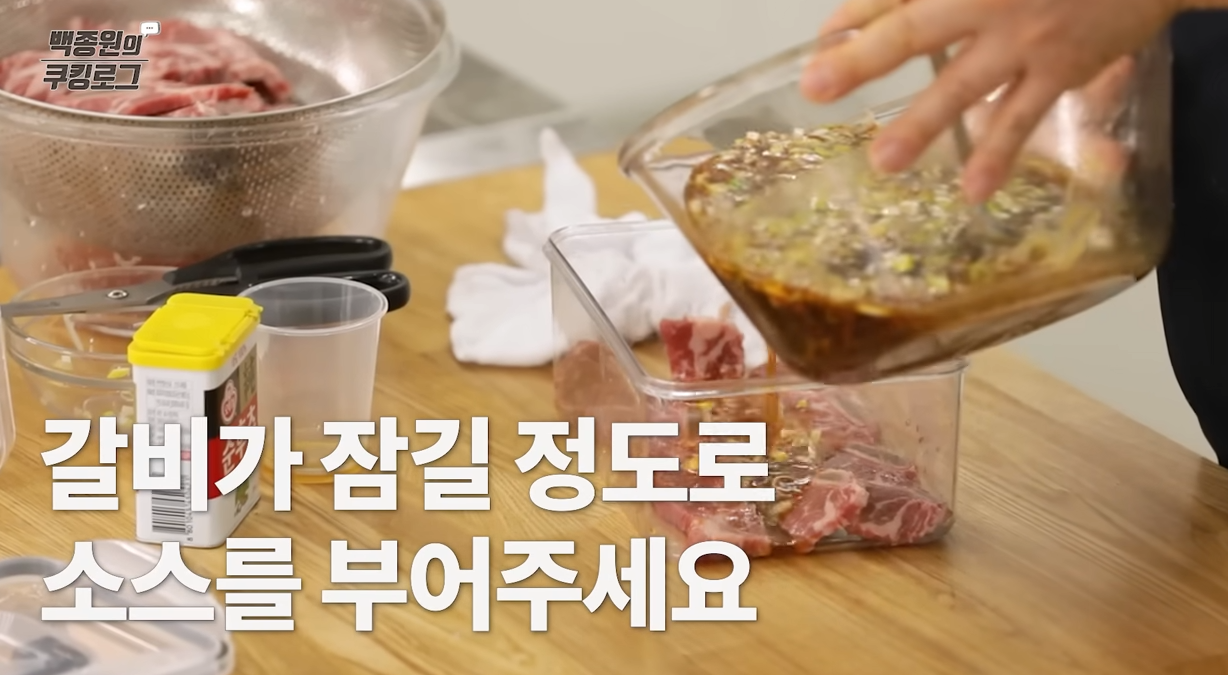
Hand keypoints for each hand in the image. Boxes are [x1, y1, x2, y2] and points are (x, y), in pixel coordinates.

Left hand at [800, 0, 1182, 201]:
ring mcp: (1024, 41)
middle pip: (913, 30)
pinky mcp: (1059, 71)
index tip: (822, 42)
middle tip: (815, 87)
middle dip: (863, 60)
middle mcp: (989, 2)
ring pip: (963, 85)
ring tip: (884, 161)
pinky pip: (1021, 118)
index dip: (855, 17)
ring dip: (921, 124)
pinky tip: (974, 192)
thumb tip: (868, 14)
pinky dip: (998, 156)